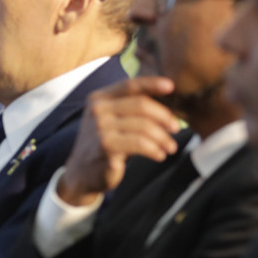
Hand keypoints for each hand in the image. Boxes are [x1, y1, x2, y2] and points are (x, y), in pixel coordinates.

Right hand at [57, 77, 181, 205]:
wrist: (82, 173)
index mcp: (99, 98)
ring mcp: (100, 129)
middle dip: (164, 117)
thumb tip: (166, 95)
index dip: (152, 83)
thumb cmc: (104, 143)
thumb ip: (129, 106)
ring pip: (144, 127)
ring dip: (163, 138)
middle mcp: (97, 110)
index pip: (130, 85)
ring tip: (170, 147)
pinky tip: (159, 155)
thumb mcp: (111, 119)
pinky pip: (139, 144)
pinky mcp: (105, 148)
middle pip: (141, 105)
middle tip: (176, 128)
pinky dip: (154, 150)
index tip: (171, 86)